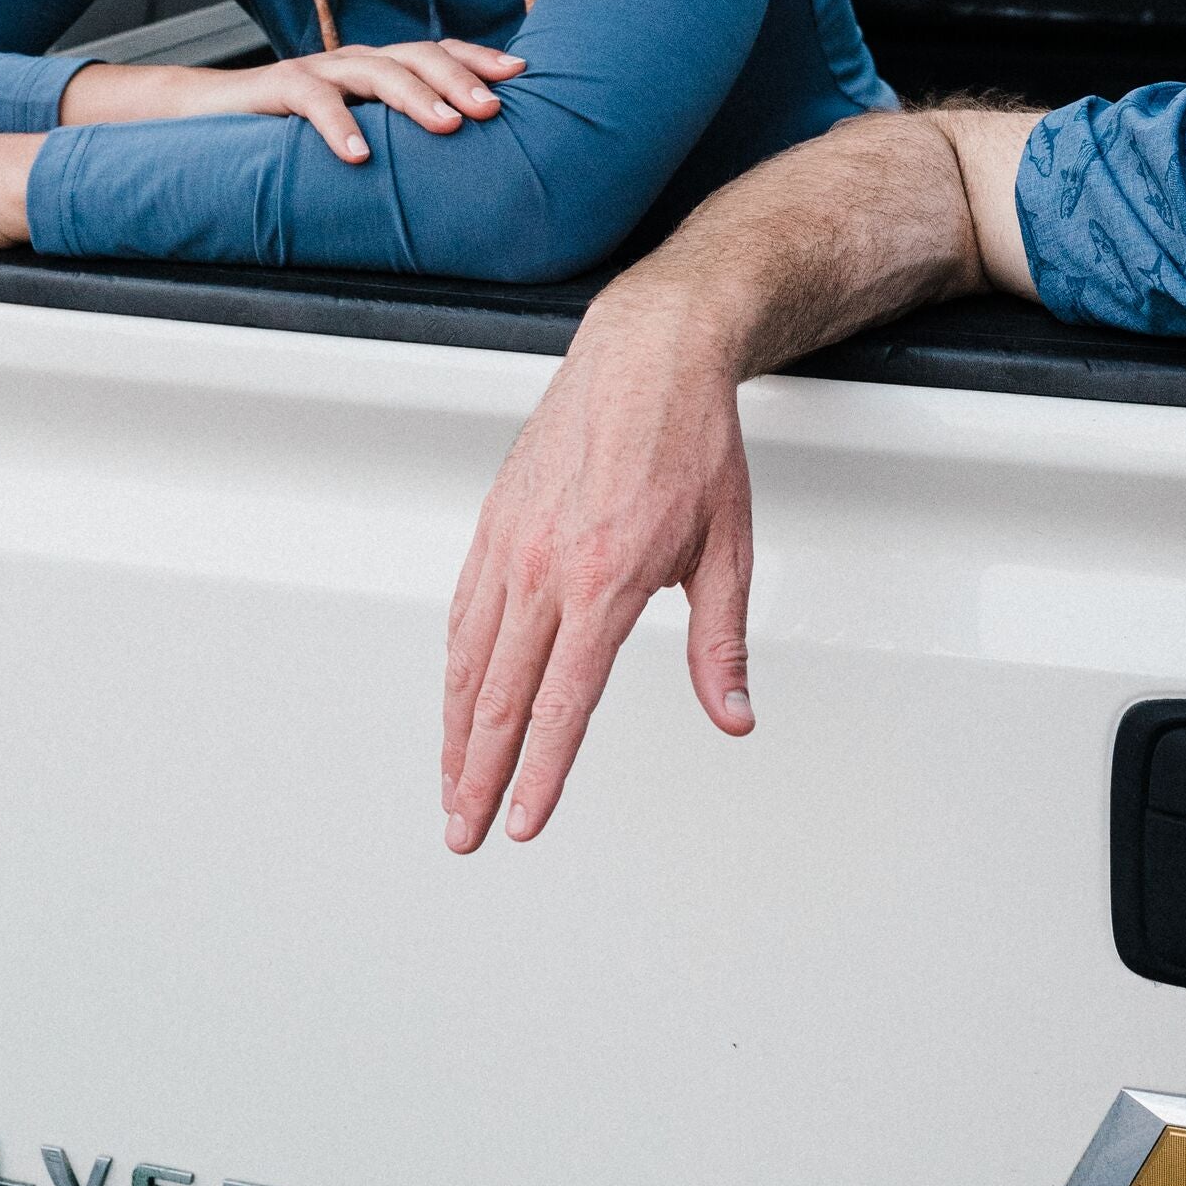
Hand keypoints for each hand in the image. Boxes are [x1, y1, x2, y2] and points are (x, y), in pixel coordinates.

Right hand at [60, 38, 523, 165]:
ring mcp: (316, 70)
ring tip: (447, 124)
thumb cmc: (290, 131)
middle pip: (415, 55)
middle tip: (492, 108)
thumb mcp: (354, 129)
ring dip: (415, 95)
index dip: (477, 58)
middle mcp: (353, 61)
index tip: (520, 75)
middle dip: (458, 78)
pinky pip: (312, 102)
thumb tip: (464, 173)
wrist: (205, 120)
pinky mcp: (276, 88)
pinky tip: (359, 155)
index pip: (436, 51)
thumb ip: (395, 135)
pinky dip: (338, 126)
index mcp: (378, 68)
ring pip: (373, 71)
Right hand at [441, 295, 756, 851]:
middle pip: (500, 696)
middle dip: (477, 775)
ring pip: (469, 659)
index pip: (563, 703)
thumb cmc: (692, 442)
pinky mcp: (495, 521)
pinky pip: (463, 609)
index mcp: (605, 580)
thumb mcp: (729, 549)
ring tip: (451, 785)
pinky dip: (456, 666)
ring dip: (455, 731)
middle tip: (465, 832)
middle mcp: (546, 566)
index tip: (523, 823)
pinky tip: (457, 698)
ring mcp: (511, 543)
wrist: (648, 353)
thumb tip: (734, 715)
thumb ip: (721, 644)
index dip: (539, 774)